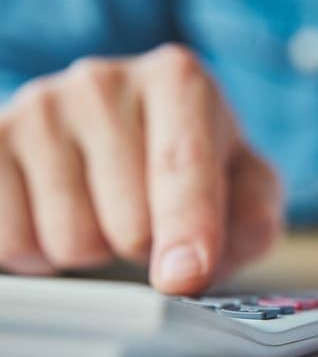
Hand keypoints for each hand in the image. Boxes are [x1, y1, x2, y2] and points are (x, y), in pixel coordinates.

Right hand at [0, 44, 283, 293]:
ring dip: (96, 249)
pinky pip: (10, 241)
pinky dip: (41, 251)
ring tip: (105, 210)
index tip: (184, 275)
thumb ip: (253, 215)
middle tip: (150, 219)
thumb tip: (200, 262)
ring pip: (69, 239)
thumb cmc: (191, 163)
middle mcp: (104, 81)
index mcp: (178, 81)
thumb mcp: (245, 182)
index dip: (188, 228)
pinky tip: (59, 212)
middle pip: (129, 222)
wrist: (122, 129)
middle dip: (147, 246)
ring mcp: (39, 106)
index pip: (182, 165)